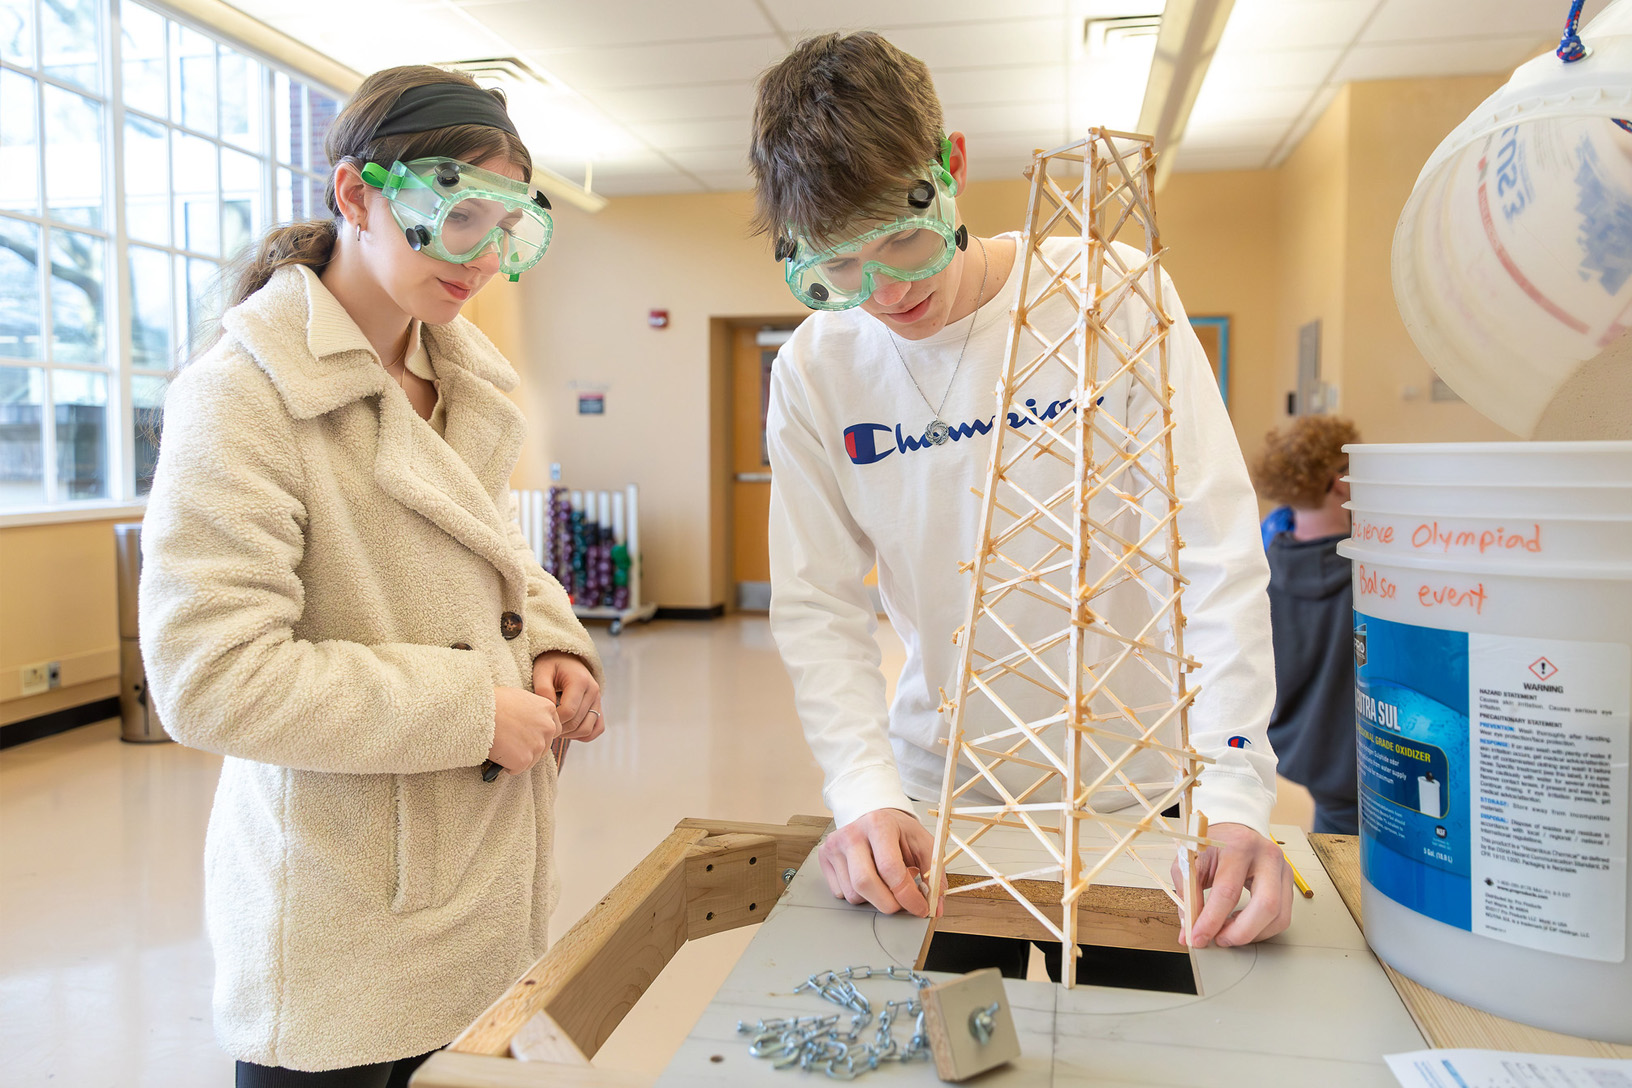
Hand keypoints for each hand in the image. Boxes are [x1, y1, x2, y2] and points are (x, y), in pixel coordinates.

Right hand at [488, 687, 562, 774]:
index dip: (539, 734)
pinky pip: (517, 769)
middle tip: (510, 742)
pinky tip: (498, 754)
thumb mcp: (520, 698)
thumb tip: (533, 722)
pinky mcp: (524, 759)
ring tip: (502, 746)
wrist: (476, 713)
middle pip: (544, 746)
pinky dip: (507, 766)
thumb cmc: (493, 702)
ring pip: (532, 759)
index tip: (527, 736)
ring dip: (518, 757)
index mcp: (548, 709)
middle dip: (529, 747)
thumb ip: (533, 711)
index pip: (554, 729)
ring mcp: (538, 744)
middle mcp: (548, 727)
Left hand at [533, 652, 604, 742]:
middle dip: (560, 729)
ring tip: (556, 728)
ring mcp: (598, 700)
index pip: (568, 711)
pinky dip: (584, 735)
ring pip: (587, 729)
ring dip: (570, 734)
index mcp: (580, 681)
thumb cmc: (551, 665)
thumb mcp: (542, 671)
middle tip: (546, 726)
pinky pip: (597, 729)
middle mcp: (594, 691)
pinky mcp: (599, 707)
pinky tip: (569, 730)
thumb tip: (549, 710)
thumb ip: (543, 689)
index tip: (542, 719)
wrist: (565, 659)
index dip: (554, 720)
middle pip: (577, 722)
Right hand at [816, 808, 940, 916]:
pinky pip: (841, 892)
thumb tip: (936, 906)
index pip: (890, 869)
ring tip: (884, 882)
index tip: (920, 908)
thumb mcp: (922, 843)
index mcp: (879, 825)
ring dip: (874, 899)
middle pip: (865, 884)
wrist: (873, 815)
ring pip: (853, 893)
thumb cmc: (898, 831)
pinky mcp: (825, 857)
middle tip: (902, 905)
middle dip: (888, 904)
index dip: (907, 896)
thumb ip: (933, 873)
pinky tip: (868, 878)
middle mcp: (852, 834)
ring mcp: (835, 846)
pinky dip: (859, 894)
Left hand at [1171, 822, 1292, 947]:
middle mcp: (1267, 856)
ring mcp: (1283, 869)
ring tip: (1228, 932)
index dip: (1212, 920)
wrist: (1233, 830)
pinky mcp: (1288, 882)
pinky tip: (1242, 924)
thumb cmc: (1211, 845)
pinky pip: (1282, 916)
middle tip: (1219, 941)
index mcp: (1239, 846)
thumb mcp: (1190, 863)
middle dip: (1240, 932)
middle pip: (1266, 905)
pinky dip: (1261, 929)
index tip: (1198, 938)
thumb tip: (1188, 932)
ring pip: (1279, 916)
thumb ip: (1188, 896)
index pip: (1228, 891)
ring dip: (1251, 934)